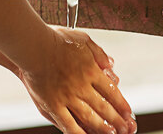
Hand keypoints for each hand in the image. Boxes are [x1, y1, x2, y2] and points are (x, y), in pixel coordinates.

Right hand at [18, 27, 136, 133]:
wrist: (33, 46)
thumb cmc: (56, 39)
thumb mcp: (83, 39)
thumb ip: (98, 53)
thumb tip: (111, 65)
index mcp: (91, 70)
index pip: (112, 91)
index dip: (121, 104)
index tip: (128, 113)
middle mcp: (82, 86)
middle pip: (103, 107)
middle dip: (117, 120)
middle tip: (126, 128)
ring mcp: (67, 97)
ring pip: (89, 118)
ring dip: (102, 128)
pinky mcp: (53, 105)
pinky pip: (68, 124)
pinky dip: (78, 133)